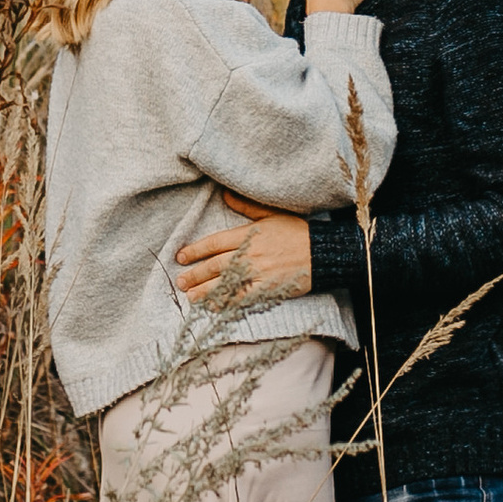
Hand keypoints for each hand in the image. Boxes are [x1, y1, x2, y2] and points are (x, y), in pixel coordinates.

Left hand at [175, 191, 315, 304]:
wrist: (322, 252)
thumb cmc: (297, 232)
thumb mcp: (271, 214)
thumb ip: (246, 206)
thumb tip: (225, 195)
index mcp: (249, 234)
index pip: (214, 242)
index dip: (195, 250)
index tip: (181, 256)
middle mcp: (250, 254)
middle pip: (214, 265)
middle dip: (195, 273)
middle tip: (181, 280)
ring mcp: (258, 273)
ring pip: (224, 283)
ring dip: (204, 291)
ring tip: (190, 296)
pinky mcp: (267, 289)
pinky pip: (242, 298)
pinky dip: (226, 302)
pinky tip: (214, 306)